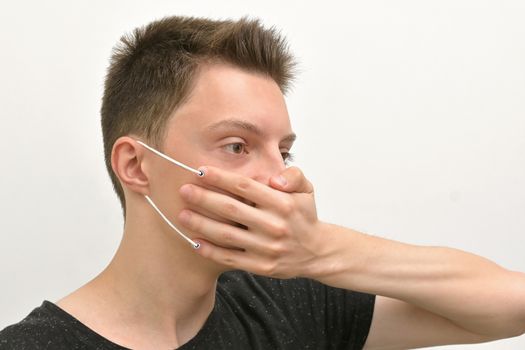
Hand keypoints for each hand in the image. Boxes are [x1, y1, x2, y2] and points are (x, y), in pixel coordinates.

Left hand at [178, 166, 327, 277]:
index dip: (221, 178)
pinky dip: (211, 251)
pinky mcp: (261, 266)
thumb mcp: (306, 190)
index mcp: (283, 204)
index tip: (201, 171)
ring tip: (182, 214)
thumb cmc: (304, 215)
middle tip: (184, 190)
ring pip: (227, 235)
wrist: (316, 251)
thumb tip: (274, 178)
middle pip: (231, 210)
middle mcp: (274, 226)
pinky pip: (230, 258)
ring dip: (202, 224)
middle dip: (204, 199)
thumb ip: (293, 176)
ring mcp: (266, 248)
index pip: (246, 187)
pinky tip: (194, 241)